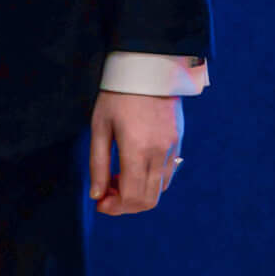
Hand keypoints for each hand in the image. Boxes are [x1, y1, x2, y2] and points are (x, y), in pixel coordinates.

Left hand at [90, 91, 182, 215]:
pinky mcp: (178, 140)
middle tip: (107, 193)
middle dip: (125, 205)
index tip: (99, 202)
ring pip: (160, 189)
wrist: (149, 67)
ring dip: (139, 193)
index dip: (114, 208)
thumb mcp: (100, 127)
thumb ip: (98, 164)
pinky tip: (135, 167)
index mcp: (137, 149)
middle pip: (148, 200)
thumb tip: (97, 195)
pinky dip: (151, 180)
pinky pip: (168, 173)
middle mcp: (159, 152)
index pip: (131, 197)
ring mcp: (172, 147)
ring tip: (120, 178)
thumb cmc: (119, 95)